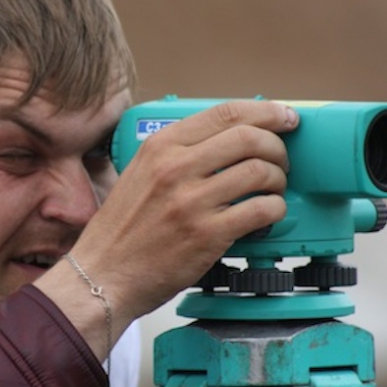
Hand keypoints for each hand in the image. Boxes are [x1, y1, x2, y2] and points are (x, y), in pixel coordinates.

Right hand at [35, 99, 297, 359]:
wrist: (102, 275)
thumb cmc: (121, 230)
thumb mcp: (138, 175)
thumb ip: (175, 155)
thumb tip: (226, 143)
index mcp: (160, 147)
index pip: (226, 113)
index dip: (266, 112)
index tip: (284, 117)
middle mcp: (176, 168)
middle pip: (250, 138)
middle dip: (278, 148)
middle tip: (281, 161)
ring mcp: (192, 202)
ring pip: (260, 172)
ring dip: (278, 181)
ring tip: (272, 192)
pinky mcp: (207, 235)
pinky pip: (261, 210)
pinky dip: (275, 210)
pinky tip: (268, 216)